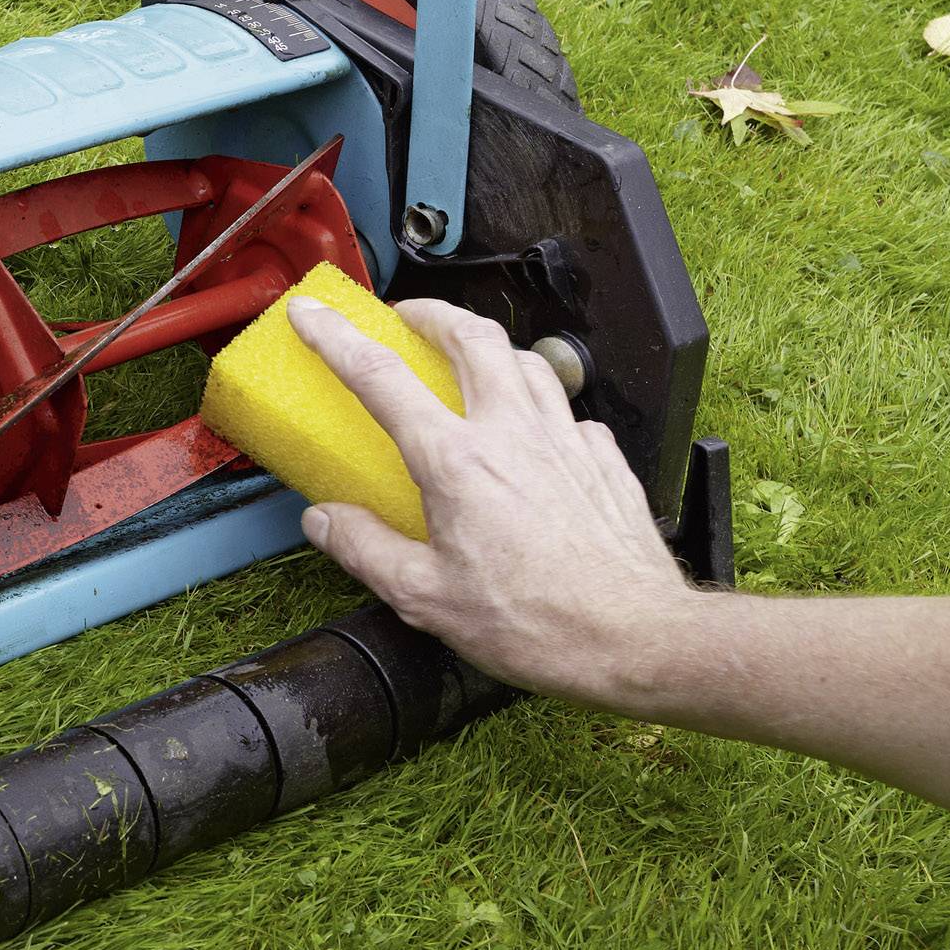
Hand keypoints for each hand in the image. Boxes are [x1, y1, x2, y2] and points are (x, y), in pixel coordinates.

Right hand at [284, 295, 703, 707]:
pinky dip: (540, 404)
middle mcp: (512, 435)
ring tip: (469, 360)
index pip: (381, 377)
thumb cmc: (540, 622)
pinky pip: (567, 410)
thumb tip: (326, 522)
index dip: (337, 338)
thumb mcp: (426, 599)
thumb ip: (366, 550)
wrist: (635, 637)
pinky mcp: (603, 459)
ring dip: (488, 348)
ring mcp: (564, 440)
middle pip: (470, 336)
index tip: (314, 317)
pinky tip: (533, 430)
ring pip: (526, 360)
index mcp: (457, 463)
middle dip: (430, 313)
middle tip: (407, 317)